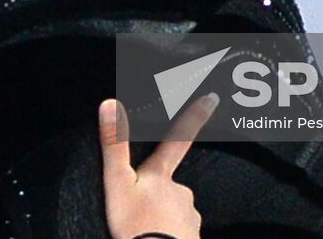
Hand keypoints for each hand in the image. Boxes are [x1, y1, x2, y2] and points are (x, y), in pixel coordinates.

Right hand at [100, 94, 216, 238]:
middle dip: (159, 194)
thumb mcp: (117, 184)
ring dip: (164, 217)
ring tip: (146, 230)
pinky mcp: (193, 237)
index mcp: (161, 175)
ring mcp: (189, 215)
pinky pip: (181, 232)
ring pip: (176, 210)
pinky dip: (171, 235)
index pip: (178, 139)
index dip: (194, 117)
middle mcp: (180, 192)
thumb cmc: (135, 225)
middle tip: (140, 212)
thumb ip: (114, 146)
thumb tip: (111, 104)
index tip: (212, 98)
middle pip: (171, 185)